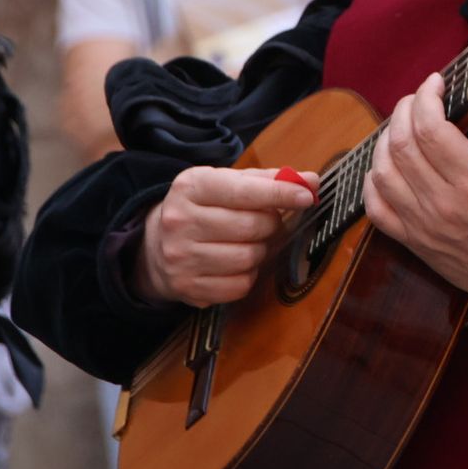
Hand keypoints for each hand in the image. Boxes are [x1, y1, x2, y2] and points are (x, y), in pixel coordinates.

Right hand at [131, 166, 316, 306]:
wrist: (156, 245)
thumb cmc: (205, 208)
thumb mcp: (226, 184)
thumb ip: (269, 181)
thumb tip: (311, 182)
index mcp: (191, 186)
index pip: (245, 191)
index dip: (281, 194)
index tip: (307, 195)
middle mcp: (180, 220)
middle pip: (252, 226)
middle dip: (270, 225)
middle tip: (266, 223)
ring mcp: (180, 257)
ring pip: (248, 258)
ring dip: (260, 251)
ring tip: (249, 242)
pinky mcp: (186, 287)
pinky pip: (240, 285)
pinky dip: (248, 275)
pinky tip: (236, 263)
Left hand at [364, 73, 467, 312]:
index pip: (430, 128)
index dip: (426, 97)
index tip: (435, 82)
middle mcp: (443, 202)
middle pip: (401, 145)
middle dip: (404, 111)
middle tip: (418, 99)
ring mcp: (423, 225)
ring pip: (382, 173)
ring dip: (385, 141)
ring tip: (402, 127)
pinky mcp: (414, 242)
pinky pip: (376, 209)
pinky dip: (373, 182)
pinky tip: (386, 166)